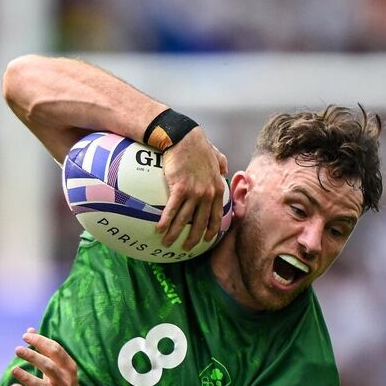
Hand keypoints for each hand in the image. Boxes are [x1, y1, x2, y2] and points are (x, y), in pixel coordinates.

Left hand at [10, 329, 90, 385]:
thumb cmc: (62, 384)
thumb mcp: (58, 367)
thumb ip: (44, 349)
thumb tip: (30, 330)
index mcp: (68, 368)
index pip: (55, 350)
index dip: (40, 341)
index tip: (25, 336)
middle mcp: (66, 382)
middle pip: (49, 367)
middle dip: (33, 357)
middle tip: (17, 349)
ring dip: (27, 378)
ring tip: (13, 370)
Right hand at [157, 128, 227, 251]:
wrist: (185, 138)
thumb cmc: (198, 145)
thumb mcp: (216, 154)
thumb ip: (222, 163)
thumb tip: (225, 168)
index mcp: (217, 188)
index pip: (216, 214)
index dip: (212, 229)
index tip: (207, 239)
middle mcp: (208, 193)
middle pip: (201, 222)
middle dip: (194, 238)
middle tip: (186, 247)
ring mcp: (195, 192)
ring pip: (185, 219)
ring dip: (176, 234)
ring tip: (168, 243)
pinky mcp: (180, 188)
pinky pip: (172, 209)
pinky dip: (166, 221)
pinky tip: (159, 230)